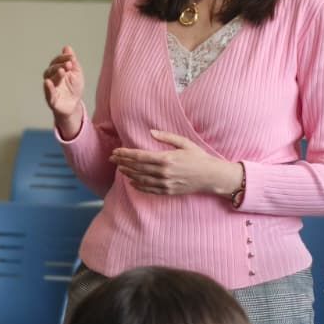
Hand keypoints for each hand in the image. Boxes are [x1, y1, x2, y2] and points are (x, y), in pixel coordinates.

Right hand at [42, 46, 85, 133]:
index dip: (63, 58)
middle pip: (51, 69)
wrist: (74, 105)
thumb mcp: (76, 73)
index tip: (71, 57)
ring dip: (55, 74)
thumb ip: (72, 61)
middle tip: (68, 65)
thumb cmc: (74, 88)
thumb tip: (67, 47)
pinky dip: (47, 87)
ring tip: (62, 71)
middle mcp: (52, 78)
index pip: (57, 61)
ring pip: (49, 78)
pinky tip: (48, 82)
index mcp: (57, 70)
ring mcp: (50, 88)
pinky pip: (47, 93)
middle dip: (59, 65)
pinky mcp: (51, 99)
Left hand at [110, 131, 242, 197]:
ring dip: (128, 174)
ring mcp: (165, 183)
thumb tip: (151, 132)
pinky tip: (132, 182)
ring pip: (140, 179)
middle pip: (136, 168)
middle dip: (122, 162)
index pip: (139, 156)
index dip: (125, 154)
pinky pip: (149, 190)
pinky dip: (138, 186)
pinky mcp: (168, 191)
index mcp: (166, 158)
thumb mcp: (184, 143)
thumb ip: (167, 136)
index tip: (116, 151)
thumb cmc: (199, 157)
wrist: (211, 176)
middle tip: (112, 159)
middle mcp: (163, 172)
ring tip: (119, 168)